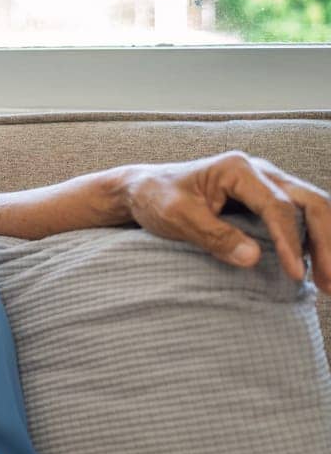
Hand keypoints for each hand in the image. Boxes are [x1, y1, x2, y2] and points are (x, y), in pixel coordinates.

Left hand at [121, 152, 329, 289]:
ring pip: (312, 208)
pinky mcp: (263, 199)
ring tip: (328, 283)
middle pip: (311, 202)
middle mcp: (258, 172)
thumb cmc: (155, 198)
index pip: (278, 206)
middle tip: (329, 282)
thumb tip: (253, 257)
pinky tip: (311, 267)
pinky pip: (299, 216)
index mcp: (237, 170)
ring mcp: (264, 184)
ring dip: (325, 243)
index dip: (290, 242)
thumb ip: (213, 235)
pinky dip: (311, 240)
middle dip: (327, 241)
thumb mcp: (176, 217)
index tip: (295, 274)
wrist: (141, 189)